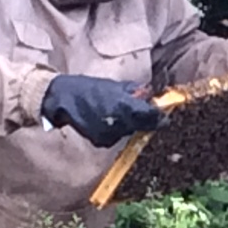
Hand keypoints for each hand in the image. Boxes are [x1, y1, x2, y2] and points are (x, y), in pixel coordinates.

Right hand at [41, 74, 162, 147]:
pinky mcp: (101, 142)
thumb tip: (151, 95)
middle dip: (145, 120)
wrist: (63, 99)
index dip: (159, 116)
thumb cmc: (89, 88)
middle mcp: (119, 123)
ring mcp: (110, 135)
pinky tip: (107, 120)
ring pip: (129, 132)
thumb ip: (135, 91)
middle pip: (142, 126)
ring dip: (129, 124)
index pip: (151, 116)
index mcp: (124, 105)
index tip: (163, 116)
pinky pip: (116, 137)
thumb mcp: (115, 85)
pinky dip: (116, 130)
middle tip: (143, 112)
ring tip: (117, 112)